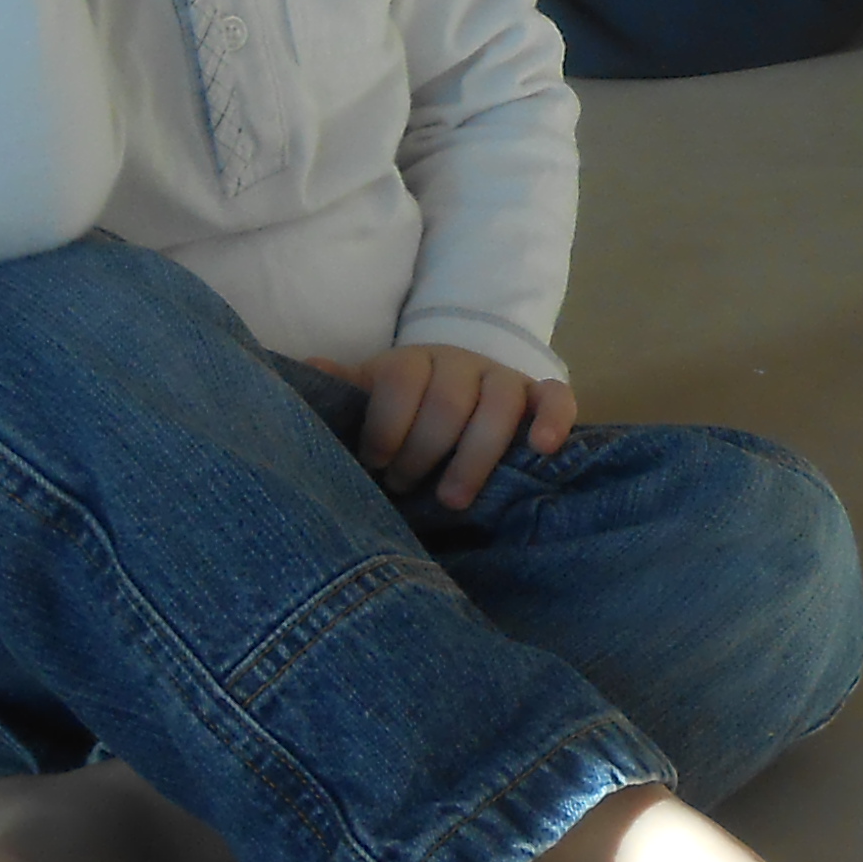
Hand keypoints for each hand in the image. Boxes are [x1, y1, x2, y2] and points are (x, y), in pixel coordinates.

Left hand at [320, 345, 576, 512]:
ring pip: (499, 403)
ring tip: (452, 499)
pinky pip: (556, 397)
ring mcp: (503, 378)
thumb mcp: (371, 394)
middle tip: (403, 487)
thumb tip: (306, 367)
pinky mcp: (540, 394)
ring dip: (474, 454)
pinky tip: (541, 448)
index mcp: (414, 362)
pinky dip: (552, 418)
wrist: (459, 385)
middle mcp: (461, 363)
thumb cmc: (407, 407)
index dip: (386, 424)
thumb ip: (345, 386)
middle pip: (447, 400)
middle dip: (423, 451)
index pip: (401, 379)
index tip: (374, 464)